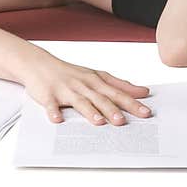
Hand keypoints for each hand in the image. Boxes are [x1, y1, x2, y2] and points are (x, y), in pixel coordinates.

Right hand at [22, 57, 152, 125]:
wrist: (39, 64)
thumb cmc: (70, 73)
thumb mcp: (97, 76)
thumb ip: (120, 85)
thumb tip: (142, 91)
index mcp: (96, 81)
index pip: (118, 92)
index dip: (132, 102)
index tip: (146, 112)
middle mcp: (83, 85)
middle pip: (101, 98)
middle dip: (113, 109)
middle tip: (124, 122)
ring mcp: (66, 90)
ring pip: (80, 101)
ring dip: (89, 112)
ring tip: (99, 122)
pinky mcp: (48, 95)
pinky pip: (51, 105)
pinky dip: (54, 112)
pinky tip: (58, 120)